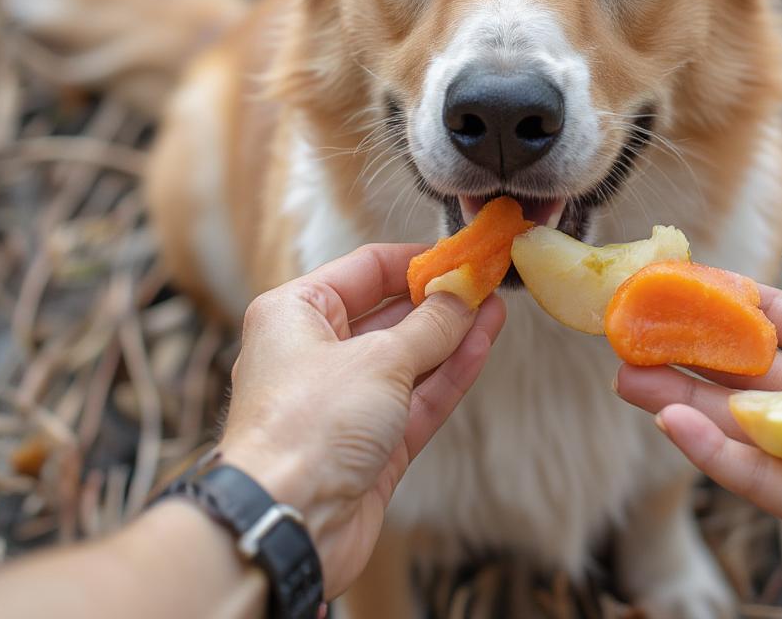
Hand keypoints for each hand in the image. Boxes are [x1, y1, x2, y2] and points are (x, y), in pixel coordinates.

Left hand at [218, 245, 504, 598]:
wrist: (286, 525)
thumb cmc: (309, 424)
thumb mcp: (379, 359)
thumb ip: (431, 324)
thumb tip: (463, 292)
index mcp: (296, 313)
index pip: (365, 270)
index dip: (416, 262)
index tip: (461, 255)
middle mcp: (316, 352)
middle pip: (389, 314)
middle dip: (439, 300)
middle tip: (486, 283)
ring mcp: (345, 400)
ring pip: (409, 358)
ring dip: (452, 336)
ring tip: (496, 309)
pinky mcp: (370, 444)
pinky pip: (416, 398)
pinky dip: (449, 374)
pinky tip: (482, 345)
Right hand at [616, 249, 781, 612]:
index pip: (764, 320)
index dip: (718, 301)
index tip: (671, 281)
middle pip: (732, 369)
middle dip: (680, 349)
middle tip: (627, 330)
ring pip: (727, 419)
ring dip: (674, 397)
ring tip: (625, 373)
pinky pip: (749, 473)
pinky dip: (708, 450)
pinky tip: (671, 419)